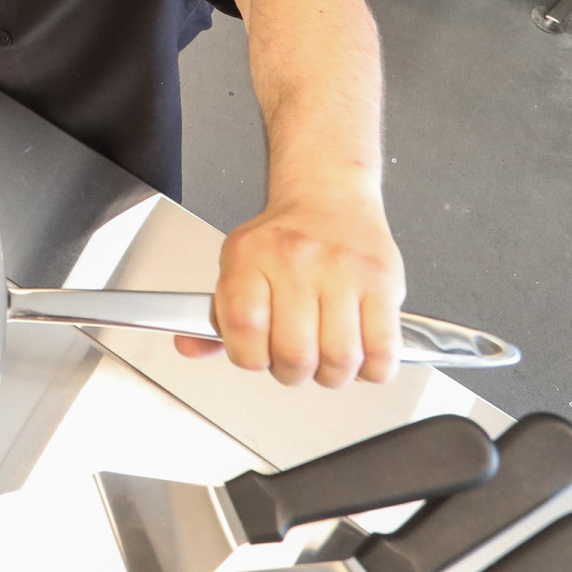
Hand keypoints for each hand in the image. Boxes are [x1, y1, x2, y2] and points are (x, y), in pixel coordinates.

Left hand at [177, 187, 405, 386]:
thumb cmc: (281, 239)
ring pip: (340, 359)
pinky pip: (383, 352)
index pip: (243, 327)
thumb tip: (188, 347)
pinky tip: (359, 357)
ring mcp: (342, 270)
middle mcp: (294, 260)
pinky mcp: (383, 282)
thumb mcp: (237, 265)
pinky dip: (372, 371)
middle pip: (294, 353)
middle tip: (294, 362)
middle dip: (292, 373)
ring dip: (332, 376)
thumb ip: (215, 315)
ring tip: (326, 360)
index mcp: (249, 256)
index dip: (249, 357)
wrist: (327, 196)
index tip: (256, 357)